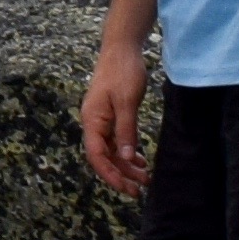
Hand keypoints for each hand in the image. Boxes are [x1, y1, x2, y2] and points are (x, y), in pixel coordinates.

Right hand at [82, 39, 152, 197]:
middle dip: (121, 175)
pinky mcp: (111, 115)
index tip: (127, 189)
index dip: (110, 175)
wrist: (121, 48)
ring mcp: (102, 119)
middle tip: (140, 190)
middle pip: (104, 157)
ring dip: (126, 165)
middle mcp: (94, 123)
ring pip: (112, 150)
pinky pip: (117, 140)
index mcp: (92, 120)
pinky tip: (140, 159)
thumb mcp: (127, 102)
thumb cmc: (123, 72)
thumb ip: (126, 131)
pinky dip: (127, 152)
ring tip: (146, 178)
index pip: (97, 156)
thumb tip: (126, 158)